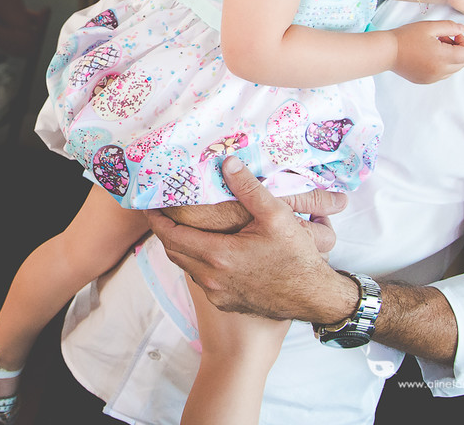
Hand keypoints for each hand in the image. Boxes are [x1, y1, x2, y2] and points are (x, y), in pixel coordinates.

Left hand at [147, 157, 351, 321]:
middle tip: (163, 214)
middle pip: (174, 252)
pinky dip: (199, 263)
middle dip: (166, 232)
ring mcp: (217, 294)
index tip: (148, 206)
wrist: (315, 298)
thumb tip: (227, 162)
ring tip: (186, 228)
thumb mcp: (276, 216)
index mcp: (218, 256)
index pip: (171, 236)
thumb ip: (248, 188)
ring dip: (183, 248)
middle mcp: (211, 278)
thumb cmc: (297, 257)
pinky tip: (210, 251)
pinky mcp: (226, 303)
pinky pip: (202, 280)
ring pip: (188, 267)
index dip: (156, 220)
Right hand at [390, 20, 463, 82]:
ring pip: (452, 69)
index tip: (454, 34)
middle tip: (443, 39)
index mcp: (442, 57)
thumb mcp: (429, 26)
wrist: (386, 52)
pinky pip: (441, 74)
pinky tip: (428, 55)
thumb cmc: (405, 38)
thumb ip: (449, 26)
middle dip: (457, 49)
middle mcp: (439, 71)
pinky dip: (441, 65)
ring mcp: (432, 78)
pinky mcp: (425, 80)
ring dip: (450, 58)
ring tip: (434, 47)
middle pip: (461, 63)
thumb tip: (462, 29)